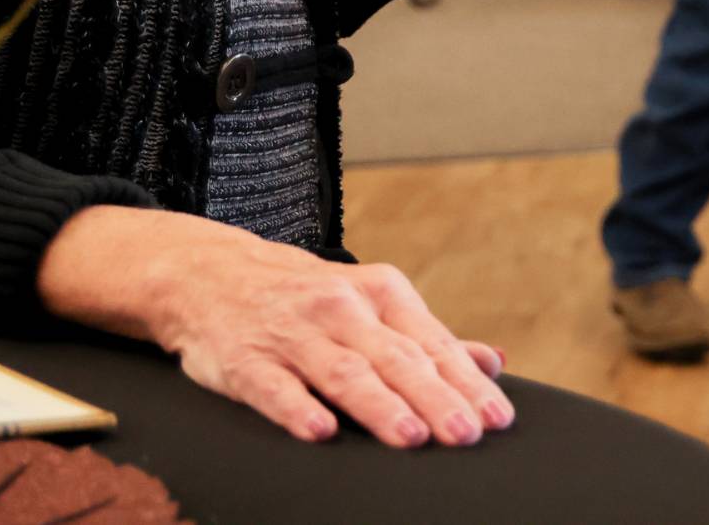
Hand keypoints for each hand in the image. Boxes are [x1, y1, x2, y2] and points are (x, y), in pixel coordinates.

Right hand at [43, 206, 513, 446]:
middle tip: (466, 434)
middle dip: (435, 398)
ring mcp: (292, 334)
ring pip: (343, 372)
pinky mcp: (246, 359)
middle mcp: (340, 308)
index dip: (466, 384)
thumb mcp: (371, 301)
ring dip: (379, 405)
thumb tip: (495, 362)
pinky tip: (320, 433)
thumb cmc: (305, 296)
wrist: (210, 272)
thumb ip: (428, 337)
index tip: (497, 419)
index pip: (432, 345)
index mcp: (378, 293)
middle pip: (396, 359)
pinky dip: (297, 408)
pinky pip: (274, 386)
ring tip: (411, 436)